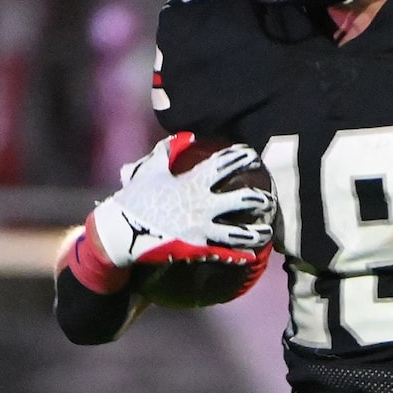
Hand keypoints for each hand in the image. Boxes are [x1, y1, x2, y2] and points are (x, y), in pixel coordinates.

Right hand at [90, 138, 275, 271]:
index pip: (223, 164)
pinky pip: (223, 253)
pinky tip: (252, 256)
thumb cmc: (136, 198)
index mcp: (192, 182)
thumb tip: (183, 136)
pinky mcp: (197, 248)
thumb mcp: (150, 170)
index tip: (253, 154)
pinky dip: (239, 255)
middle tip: (270, 199)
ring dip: (257, 233)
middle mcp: (202, 204)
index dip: (240, 156)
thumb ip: (167, 151)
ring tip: (268, 232)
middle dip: (260, 198)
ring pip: (239, 232)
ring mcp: (201, 228)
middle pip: (242, 199)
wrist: (122, 230)